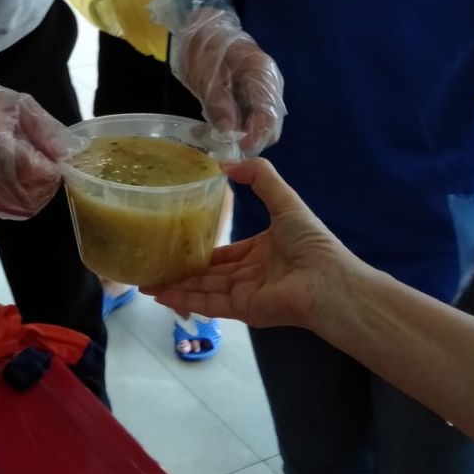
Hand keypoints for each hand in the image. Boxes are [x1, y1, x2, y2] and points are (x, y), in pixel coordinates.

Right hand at [0, 77, 71, 218]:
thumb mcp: (16, 103)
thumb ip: (44, 127)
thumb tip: (67, 151)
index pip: (35, 169)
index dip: (52, 166)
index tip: (57, 155)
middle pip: (32, 193)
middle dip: (48, 180)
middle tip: (48, 161)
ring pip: (24, 206)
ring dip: (38, 191)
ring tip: (36, 169)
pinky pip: (11, 209)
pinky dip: (25, 199)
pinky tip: (24, 180)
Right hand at [149, 159, 352, 330]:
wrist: (327, 282)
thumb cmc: (309, 241)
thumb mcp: (284, 199)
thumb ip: (260, 177)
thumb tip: (225, 163)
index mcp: (263, 250)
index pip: (227, 252)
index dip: (203, 249)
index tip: (177, 243)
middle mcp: (252, 274)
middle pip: (210, 273)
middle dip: (182, 271)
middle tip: (153, 265)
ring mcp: (245, 294)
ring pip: (203, 289)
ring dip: (176, 286)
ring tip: (146, 283)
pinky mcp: (241, 310)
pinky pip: (208, 304)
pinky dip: (184, 300)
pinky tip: (161, 295)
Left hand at [172, 9, 284, 155]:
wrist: (203, 25)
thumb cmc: (204, 42)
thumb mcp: (205, 72)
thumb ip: (218, 102)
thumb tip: (228, 134)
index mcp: (262, 74)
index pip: (269, 117)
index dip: (254, 138)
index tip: (233, 150)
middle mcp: (270, 84)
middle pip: (269, 125)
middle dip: (249, 141)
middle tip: (223, 149)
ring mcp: (263, 90)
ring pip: (261, 124)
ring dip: (242, 136)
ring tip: (218, 141)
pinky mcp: (253, 94)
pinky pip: (251, 117)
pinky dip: (238, 126)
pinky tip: (219, 129)